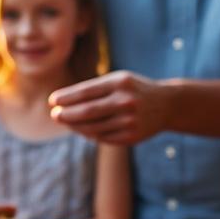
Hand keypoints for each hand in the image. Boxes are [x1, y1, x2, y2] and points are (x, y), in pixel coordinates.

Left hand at [48, 70, 172, 144]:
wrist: (167, 104)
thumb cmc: (133, 90)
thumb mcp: (118, 81)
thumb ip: (93, 90)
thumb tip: (63, 105)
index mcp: (120, 83)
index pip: (86, 91)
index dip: (67, 97)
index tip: (52, 101)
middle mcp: (126, 101)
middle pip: (88, 112)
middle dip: (67, 115)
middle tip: (54, 116)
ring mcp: (130, 121)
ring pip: (93, 127)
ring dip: (76, 126)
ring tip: (66, 121)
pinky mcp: (132, 137)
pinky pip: (103, 138)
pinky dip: (90, 134)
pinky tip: (82, 129)